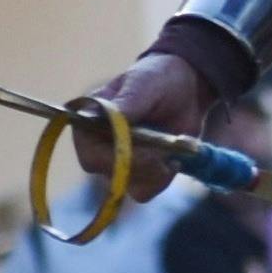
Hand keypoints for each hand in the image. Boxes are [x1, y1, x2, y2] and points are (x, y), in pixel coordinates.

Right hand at [71, 47, 215, 203]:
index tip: (144, 145)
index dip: (114, 156)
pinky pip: (145, 192)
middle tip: (165, 148)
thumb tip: (111, 118)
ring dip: (155, 171)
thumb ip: (128, 102)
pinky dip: (162, 178)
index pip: (88, 152)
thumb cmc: (156, 80)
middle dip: (142, 163)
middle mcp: (96, 147)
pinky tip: (172, 158)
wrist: (184, 91)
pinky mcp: (135, 178)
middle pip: (110, 174)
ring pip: (128, 186)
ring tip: (171, 147)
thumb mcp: (143, 84)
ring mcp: (114, 165)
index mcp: (87, 121)